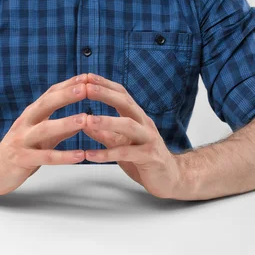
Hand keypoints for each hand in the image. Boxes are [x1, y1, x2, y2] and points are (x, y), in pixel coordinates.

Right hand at [0, 76, 88, 194]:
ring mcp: (22, 141)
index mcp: (30, 115)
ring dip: (66, 123)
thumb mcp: (41, 137)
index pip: (50, 94)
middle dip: (66, 95)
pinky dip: (64, 156)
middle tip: (86, 89)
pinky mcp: (22, 160)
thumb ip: (61, 129)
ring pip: (45, 129)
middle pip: (45, 105)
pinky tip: (80, 156)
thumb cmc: (20, 152)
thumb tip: (84, 119)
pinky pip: (45, 157)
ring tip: (86, 119)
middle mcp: (25, 124)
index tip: (87, 77)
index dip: (67, 85)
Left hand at [81, 74, 183, 198]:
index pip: (121, 95)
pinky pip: (126, 153)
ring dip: (107, 121)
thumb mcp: (121, 144)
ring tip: (87, 120)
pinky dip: (106, 154)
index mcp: (137, 117)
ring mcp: (149, 139)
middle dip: (105, 94)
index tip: (85, 77)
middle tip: (85, 88)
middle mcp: (144, 124)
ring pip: (128, 126)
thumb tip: (83, 122)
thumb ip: (105, 134)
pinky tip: (90, 155)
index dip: (104, 85)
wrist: (171, 178)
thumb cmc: (144, 158)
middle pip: (126, 103)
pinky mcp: (150, 157)